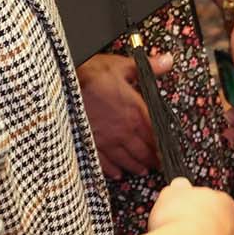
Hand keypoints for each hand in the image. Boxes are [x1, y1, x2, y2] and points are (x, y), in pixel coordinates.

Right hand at [77, 52, 167, 178]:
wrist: (65, 83)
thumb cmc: (94, 73)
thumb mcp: (124, 66)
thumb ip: (150, 67)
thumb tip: (168, 61)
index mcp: (135, 112)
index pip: (155, 135)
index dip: (163, 147)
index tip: (168, 154)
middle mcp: (123, 130)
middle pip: (142, 150)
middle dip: (152, 160)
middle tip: (158, 166)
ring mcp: (107, 139)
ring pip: (126, 159)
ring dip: (136, 166)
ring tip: (143, 171)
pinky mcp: (91, 143)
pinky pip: (104, 162)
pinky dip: (112, 169)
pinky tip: (117, 173)